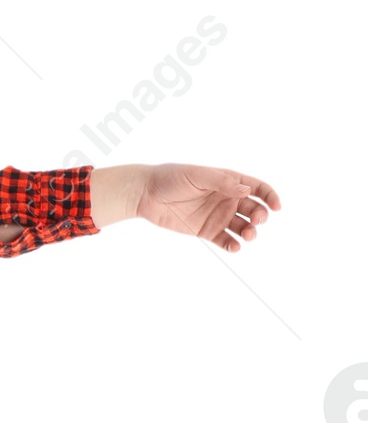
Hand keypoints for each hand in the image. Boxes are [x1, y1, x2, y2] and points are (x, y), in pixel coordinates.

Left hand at [94, 162, 280, 252]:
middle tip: (256, 220)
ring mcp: (218, 216)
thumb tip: (247, 190)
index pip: (257, 188)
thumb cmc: (171, 178)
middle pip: (254, 209)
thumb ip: (222, 182)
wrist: (146, 194)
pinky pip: (226, 240)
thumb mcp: (197, 176)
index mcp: (228, 181)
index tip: (277, 207)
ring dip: (250, 232)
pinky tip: (235, 247)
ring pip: (243, 227)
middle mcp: (227, 199)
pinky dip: (234, 245)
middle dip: (260, 216)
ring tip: (248, 235)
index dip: (270, 196)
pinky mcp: (207, 231)